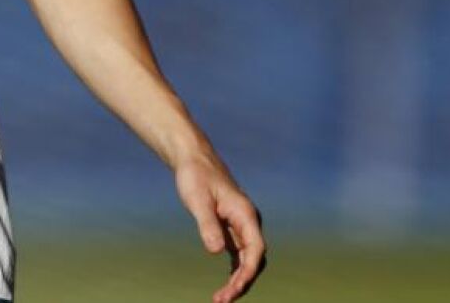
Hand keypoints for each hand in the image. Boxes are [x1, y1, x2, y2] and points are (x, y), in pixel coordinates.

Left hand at [175, 151, 266, 302]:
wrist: (194, 160)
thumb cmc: (196, 177)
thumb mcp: (198, 200)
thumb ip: (208, 225)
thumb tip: (216, 252)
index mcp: (245, 214)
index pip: (255, 251)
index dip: (246, 273)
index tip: (232, 290)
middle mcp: (248, 222)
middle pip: (253, 260)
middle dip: (241, 283)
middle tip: (221, 301)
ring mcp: (242, 226)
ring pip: (247, 260)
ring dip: (238, 280)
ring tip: (221, 299)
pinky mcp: (232, 228)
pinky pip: (239, 255)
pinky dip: (234, 272)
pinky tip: (225, 286)